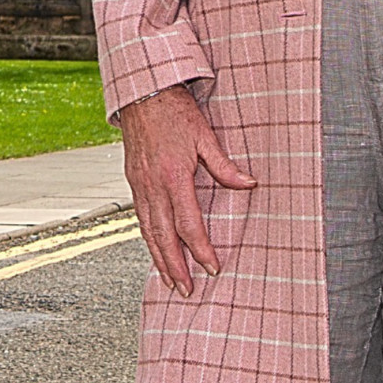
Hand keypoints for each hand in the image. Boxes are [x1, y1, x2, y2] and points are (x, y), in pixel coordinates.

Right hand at [118, 86, 256, 296]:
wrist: (142, 93)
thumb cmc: (176, 112)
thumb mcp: (205, 136)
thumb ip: (224, 166)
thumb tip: (250, 185)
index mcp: (174, 176)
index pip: (188, 223)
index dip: (200, 248)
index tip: (213, 266)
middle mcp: (152, 185)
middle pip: (164, 236)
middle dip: (175, 266)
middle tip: (186, 290)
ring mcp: (139, 185)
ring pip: (148, 231)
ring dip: (159, 258)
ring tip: (169, 281)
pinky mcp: (133, 182)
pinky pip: (141, 218)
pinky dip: (148, 239)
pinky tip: (156, 250)